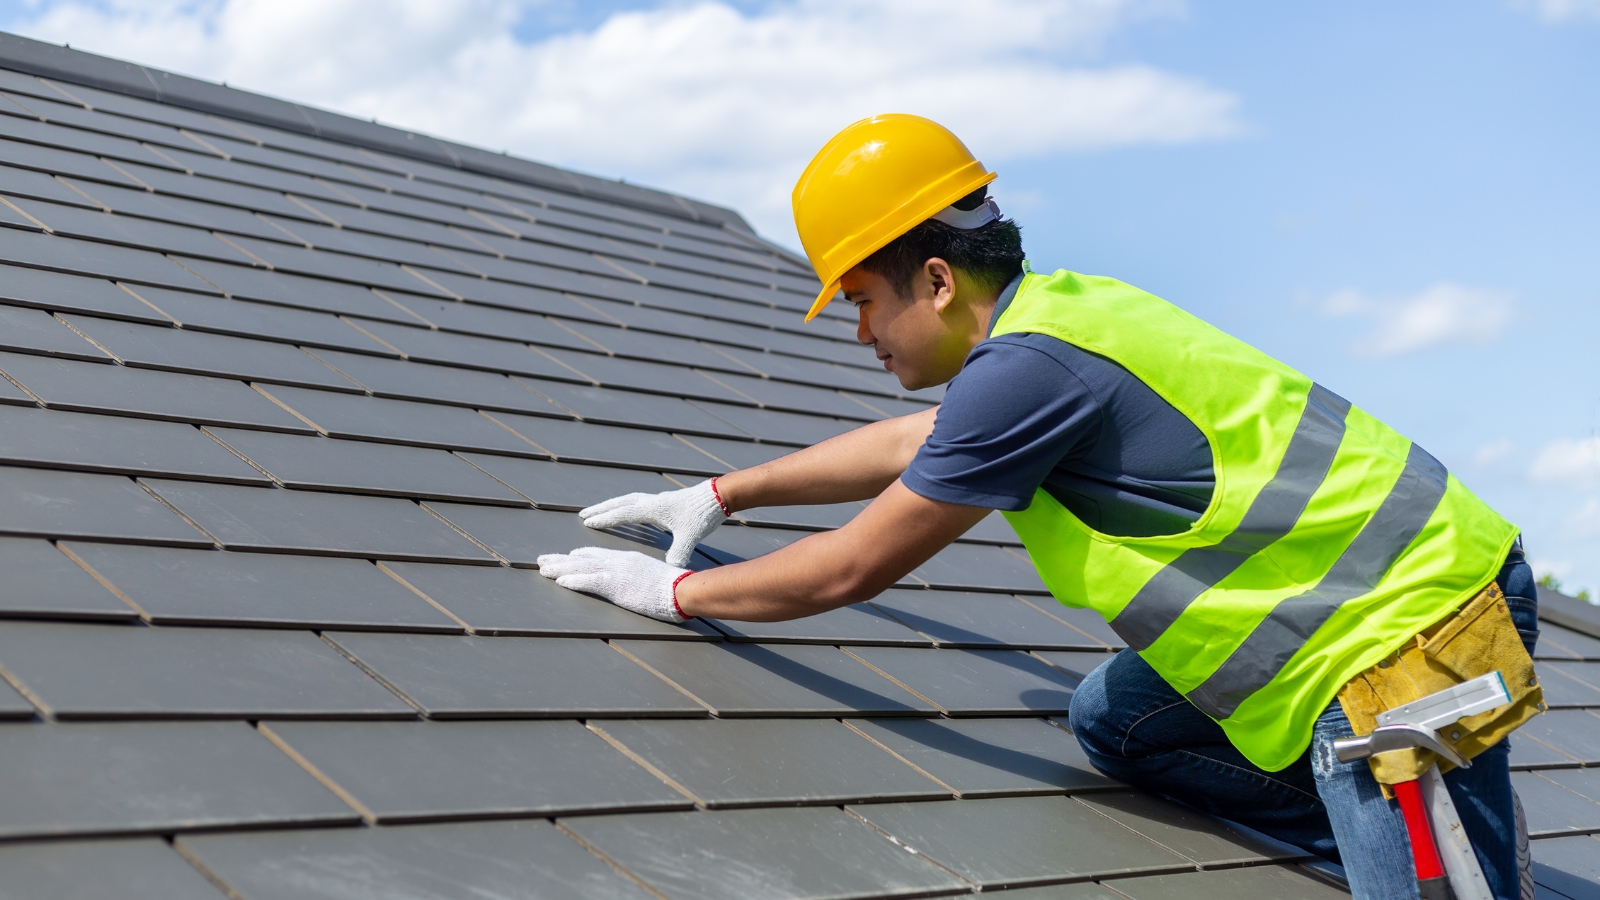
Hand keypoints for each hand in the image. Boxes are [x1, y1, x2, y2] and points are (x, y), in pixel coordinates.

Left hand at [536, 547, 691, 622]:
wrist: (681, 589)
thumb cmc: (674, 587)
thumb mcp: (654, 578)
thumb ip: (642, 579)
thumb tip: (638, 585)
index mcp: (627, 560)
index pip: (598, 555)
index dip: (579, 557)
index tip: (566, 557)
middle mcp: (618, 562)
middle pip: (583, 559)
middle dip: (561, 560)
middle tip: (542, 560)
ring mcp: (616, 573)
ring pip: (581, 568)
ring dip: (559, 569)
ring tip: (542, 569)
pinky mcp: (616, 586)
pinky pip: (589, 582)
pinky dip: (573, 581)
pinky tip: (559, 581)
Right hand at [580, 479, 727, 567]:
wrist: (718, 496)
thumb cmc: (702, 515)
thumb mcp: (690, 536)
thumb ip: (678, 552)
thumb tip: (671, 570)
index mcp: (654, 509)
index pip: (623, 513)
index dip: (605, 519)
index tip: (588, 522)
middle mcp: (652, 501)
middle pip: (620, 503)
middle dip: (602, 509)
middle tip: (583, 514)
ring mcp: (658, 500)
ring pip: (628, 500)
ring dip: (613, 506)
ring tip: (600, 512)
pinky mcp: (665, 501)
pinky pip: (639, 502)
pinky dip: (628, 507)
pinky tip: (629, 513)